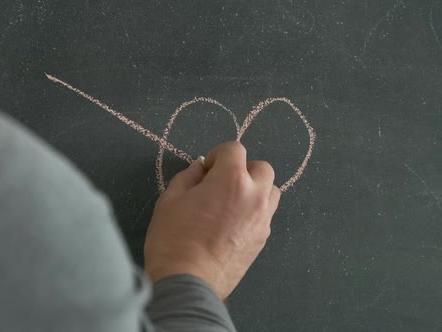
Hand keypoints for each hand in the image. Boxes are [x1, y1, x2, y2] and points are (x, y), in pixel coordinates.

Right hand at [144, 141, 280, 298]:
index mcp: (231, 179)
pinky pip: (265, 214)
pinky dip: (254, 211)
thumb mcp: (171, 199)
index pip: (235, 149)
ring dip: (255, 189)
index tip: (205, 170)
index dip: (217, 155)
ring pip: (270, 191)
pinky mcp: (263, 239)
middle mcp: (254, 195)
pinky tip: (233, 224)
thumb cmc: (173, 238)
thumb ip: (188, 177)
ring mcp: (262, 219)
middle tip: (221, 183)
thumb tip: (200, 168)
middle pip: (262, 168)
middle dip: (242, 169)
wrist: (188, 282)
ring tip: (232, 203)